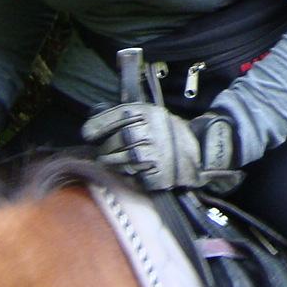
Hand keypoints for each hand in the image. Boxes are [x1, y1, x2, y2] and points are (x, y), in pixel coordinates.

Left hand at [82, 104, 243, 192]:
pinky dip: (125, 173)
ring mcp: (156, 152)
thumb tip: (95, 119)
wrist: (198, 153)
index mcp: (148, 113)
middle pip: (118, 139)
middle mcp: (152, 130)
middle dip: (105, 147)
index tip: (88, 133)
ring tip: (110, 161)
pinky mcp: (158, 172)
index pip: (118, 116)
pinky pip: (133, 174)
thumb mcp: (151, 115)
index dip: (99, 125)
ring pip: (123, 158)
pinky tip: (125, 169)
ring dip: (112, 161)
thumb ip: (128, 116)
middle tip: (102, 151)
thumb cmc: (168, 134)